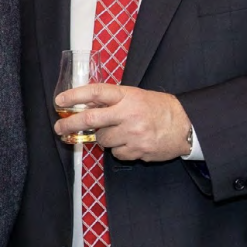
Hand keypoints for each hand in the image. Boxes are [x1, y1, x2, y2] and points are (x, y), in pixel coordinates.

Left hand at [54, 84, 191, 160]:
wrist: (187, 126)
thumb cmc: (159, 109)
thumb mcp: (136, 97)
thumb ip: (112, 101)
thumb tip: (83, 105)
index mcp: (128, 96)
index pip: (95, 92)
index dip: (74, 96)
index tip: (60, 101)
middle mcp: (129, 114)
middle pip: (90, 120)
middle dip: (70, 124)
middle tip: (59, 128)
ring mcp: (134, 133)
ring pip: (102, 140)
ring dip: (104, 138)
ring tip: (120, 132)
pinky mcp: (138, 150)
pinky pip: (116, 153)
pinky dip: (119, 149)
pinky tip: (131, 142)